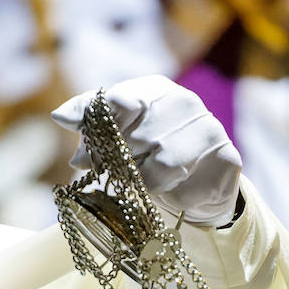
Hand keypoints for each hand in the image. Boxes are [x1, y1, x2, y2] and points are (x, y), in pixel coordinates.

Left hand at [52, 75, 241, 226]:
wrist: (198, 180)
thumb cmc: (148, 155)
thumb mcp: (117, 134)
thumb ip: (88, 122)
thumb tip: (60, 116)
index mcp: (155, 90)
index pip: (120, 103)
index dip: (101, 132)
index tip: (86, 156)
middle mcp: (185, 102)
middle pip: (137, 139)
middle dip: (120, 166)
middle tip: (116, 178)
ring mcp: (209, 129)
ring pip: (163, 167)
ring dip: (148, 185)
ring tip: (149, 186)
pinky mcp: (227, 159)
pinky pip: (188, 188)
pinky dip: (176, 198)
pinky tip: (179, 192)